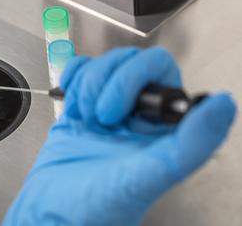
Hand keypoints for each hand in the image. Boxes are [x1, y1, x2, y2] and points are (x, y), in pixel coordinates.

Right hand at [3, 47, 235, 225]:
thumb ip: (188, 146)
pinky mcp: (81, 108)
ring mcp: (109, 110)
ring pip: (104, 64)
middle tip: (101, 116)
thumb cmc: (95, 209)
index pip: (163, 73)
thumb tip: (224, 106)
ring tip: (84, 117)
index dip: (138, 79)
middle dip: (108, 82)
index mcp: (164, 131)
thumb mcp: (144, 179)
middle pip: (133, 61)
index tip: (124, 111)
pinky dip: (72, 79)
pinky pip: (80, 71)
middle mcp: (140, 118)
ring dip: (87, 86)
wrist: (49, 213)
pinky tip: (72, 105)